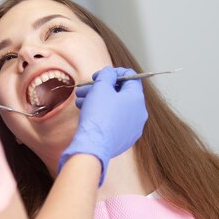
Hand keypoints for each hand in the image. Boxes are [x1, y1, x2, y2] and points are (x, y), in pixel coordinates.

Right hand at [58, 67, 147, 184]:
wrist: (93, 145)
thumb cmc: (98, 114)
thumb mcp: (101, 87)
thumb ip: (107, 75)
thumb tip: (110, 73)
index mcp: (137, 98)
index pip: (130, 77)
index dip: (113, 72)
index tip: (98, 76)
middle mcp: (139, 113)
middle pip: (120, 94)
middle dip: (100, 88)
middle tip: (85, 89)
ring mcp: (133, 128)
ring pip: (115, 108)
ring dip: (97, 101)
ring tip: (79, 101)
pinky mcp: (124, 139)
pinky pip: (114, 121)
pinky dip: (102, 114)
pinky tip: (86, 112)